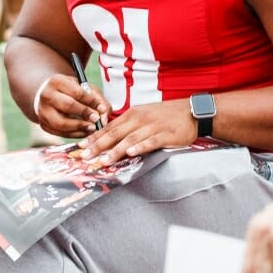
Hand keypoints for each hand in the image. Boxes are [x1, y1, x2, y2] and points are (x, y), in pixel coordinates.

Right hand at [34, 74, 110, 137]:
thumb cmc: (70, 92)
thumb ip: (98, 99)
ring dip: (79, 127)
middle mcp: (46, 95)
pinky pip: (60, 133)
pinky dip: (75, 134)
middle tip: (97, 119)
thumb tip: (103, 116)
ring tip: (92, 128)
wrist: (50, 96)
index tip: (101, 108)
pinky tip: (84, 132)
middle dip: (85, 114)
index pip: (77, 92)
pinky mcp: (43, 125)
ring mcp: (42, 111)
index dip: (91, 101)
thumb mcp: (84, 88)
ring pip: (61, 123)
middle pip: (67, 106)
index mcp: (57, 81)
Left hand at [79, 98, 195, 164]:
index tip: (80, 147)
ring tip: (103, 160)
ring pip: (130, 139)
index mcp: (133, 114)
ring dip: (115, 150)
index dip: (94, 137)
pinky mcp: (166, 134)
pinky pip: (151, 141)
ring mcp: (153, 126)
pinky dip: (140, 147)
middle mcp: (140, 119)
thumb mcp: (144, 115)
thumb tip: (110, 138)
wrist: (191, 112)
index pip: (109, 127)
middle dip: (98, 146)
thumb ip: (128, 126)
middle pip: (115, 133)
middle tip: (84, 156)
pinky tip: (131, 153)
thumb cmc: (166, 116)